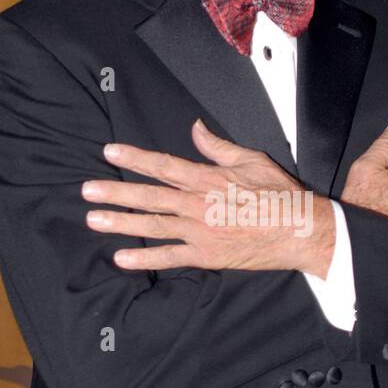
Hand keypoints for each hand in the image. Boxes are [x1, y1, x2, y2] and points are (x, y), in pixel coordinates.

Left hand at [82, 118, 335, 277]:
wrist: (301, 231)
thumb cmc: (280, 194)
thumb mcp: (251, 159)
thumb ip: (218, 146)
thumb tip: (195, 128)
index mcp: (207, 178)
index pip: (162, 165)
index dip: (134, 158)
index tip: (109, 153)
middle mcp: (198, 204)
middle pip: (149, 195)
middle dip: (115, 192)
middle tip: (86, 190)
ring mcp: (200, 231)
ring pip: (153, 225)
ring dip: (121, 222)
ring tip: (93, 219)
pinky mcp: (207, 255)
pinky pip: (170, 257)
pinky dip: (145, 259)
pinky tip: (121, 258)